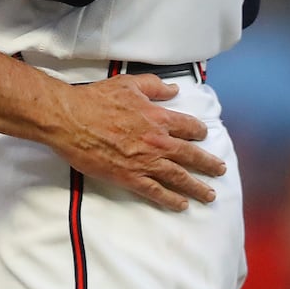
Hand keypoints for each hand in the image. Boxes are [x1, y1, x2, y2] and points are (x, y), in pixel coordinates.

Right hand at [54, 73, 225, 211]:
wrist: (70, 119)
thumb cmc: (95, 99)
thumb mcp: (127, 84)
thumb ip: (154, 86)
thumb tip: (174, 89)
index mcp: (157, 117)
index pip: (188, 126)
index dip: (198, 131)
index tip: (203, 135)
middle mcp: (157, 141)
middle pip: (191, 155)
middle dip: (209, 164)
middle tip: (219, 170)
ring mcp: (145, 162)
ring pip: (179, 177)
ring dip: (197, 187)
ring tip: (208, 195)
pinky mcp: (130, 177)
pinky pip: (157, 192)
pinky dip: (171, 200)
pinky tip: (180, 204)